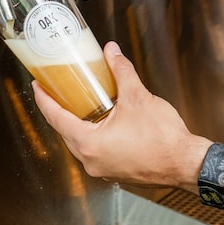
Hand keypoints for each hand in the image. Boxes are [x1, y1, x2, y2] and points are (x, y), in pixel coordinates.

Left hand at [32, 42, 209, 190]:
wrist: (185, 163)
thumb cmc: (163, 139)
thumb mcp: (138, 98)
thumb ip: (121, 72)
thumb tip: (112, 53)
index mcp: (89, 144)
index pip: (56, 118)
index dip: (45, 99)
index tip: (38, 85)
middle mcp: (91, 160)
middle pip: (65, 131)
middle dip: (60, 110)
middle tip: (56, 90)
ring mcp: (102, 169)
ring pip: (80, 143)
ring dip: (77, 123)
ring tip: (78, 103)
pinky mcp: (114, 171)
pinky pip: (94, 151)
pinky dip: (92, 135)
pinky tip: (101, 121)